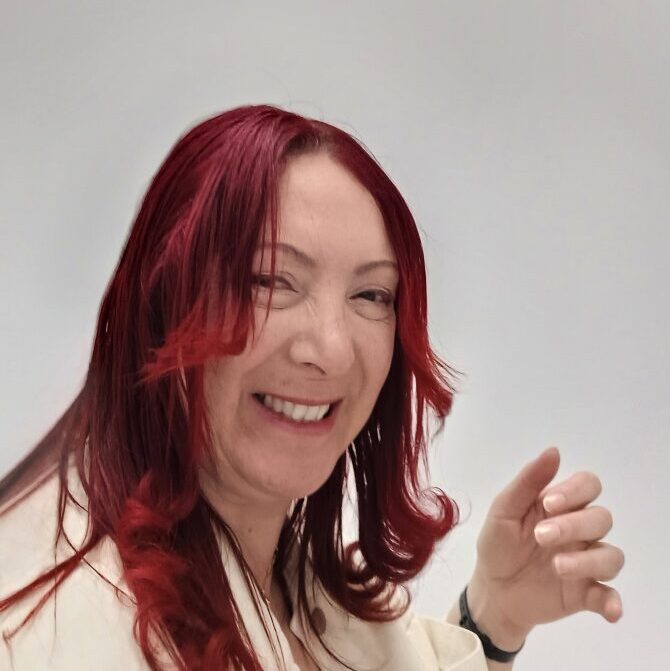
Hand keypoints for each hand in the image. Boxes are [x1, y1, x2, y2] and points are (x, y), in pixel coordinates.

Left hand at [467, 446, 624, 644]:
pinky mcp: (586, 594)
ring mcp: (585, 562)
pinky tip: (608, 609)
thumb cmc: (498, 544)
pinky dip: (613, 601)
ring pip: (611, 555)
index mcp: (560, 506)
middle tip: (540, 536)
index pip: (588, 486)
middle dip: (573, 525)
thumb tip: (553, 450)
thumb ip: (528, 481)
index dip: (576, 491)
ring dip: (588, 561)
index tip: (549, 504)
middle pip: (601, 518)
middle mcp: (579, 531)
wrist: (491, 590)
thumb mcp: (504, 510)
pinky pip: (610, 596)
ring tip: (557, 567)